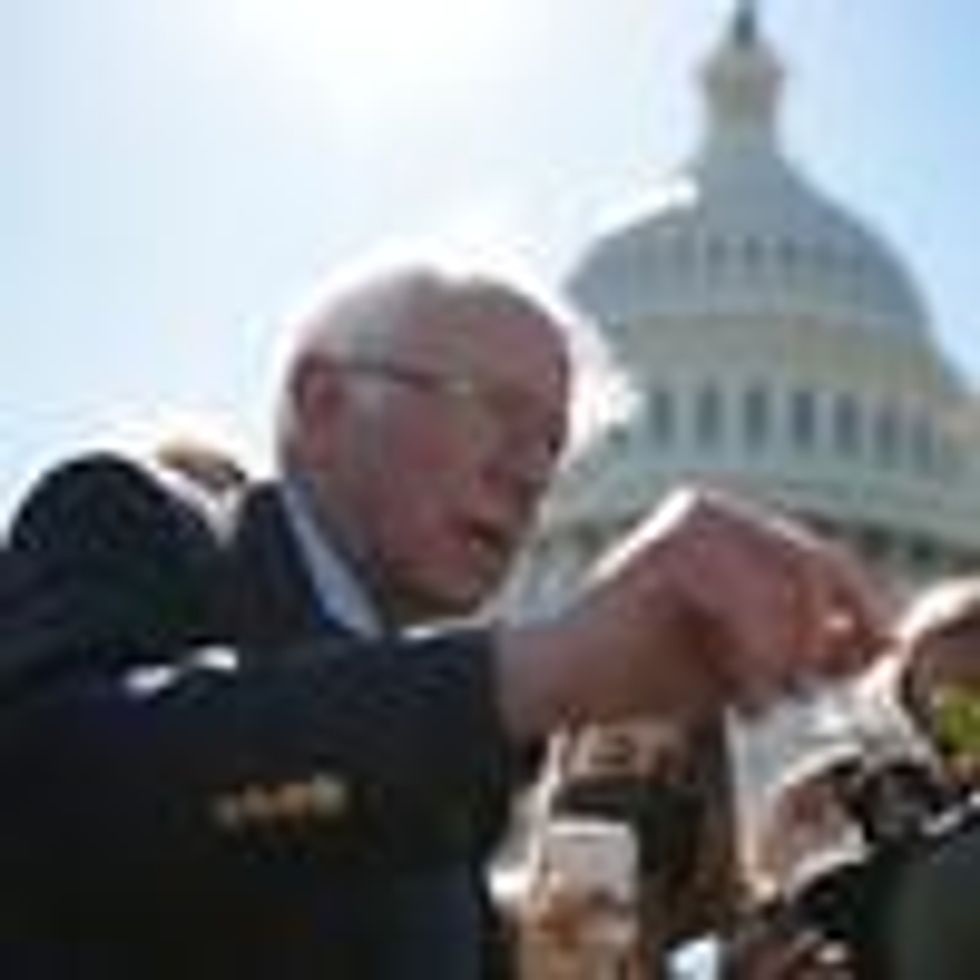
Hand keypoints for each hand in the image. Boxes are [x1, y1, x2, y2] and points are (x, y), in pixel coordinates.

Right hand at [497, 487, 888, 735]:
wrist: (562, 681)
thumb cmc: (644, 670)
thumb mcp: (745, 661)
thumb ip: (807, 647)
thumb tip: (880, 643)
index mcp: (726, 527)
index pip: (818, 556)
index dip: (859, 606)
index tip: (872, 657)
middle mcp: (708, 509)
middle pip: (811, 562)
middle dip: (818, 637)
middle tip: (798, 691)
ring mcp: (683, 522)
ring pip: (783, 581)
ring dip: (785, 655)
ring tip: (760, 699)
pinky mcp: (664, 547)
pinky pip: (744, 600)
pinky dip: (754, 656)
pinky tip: (740, 694)